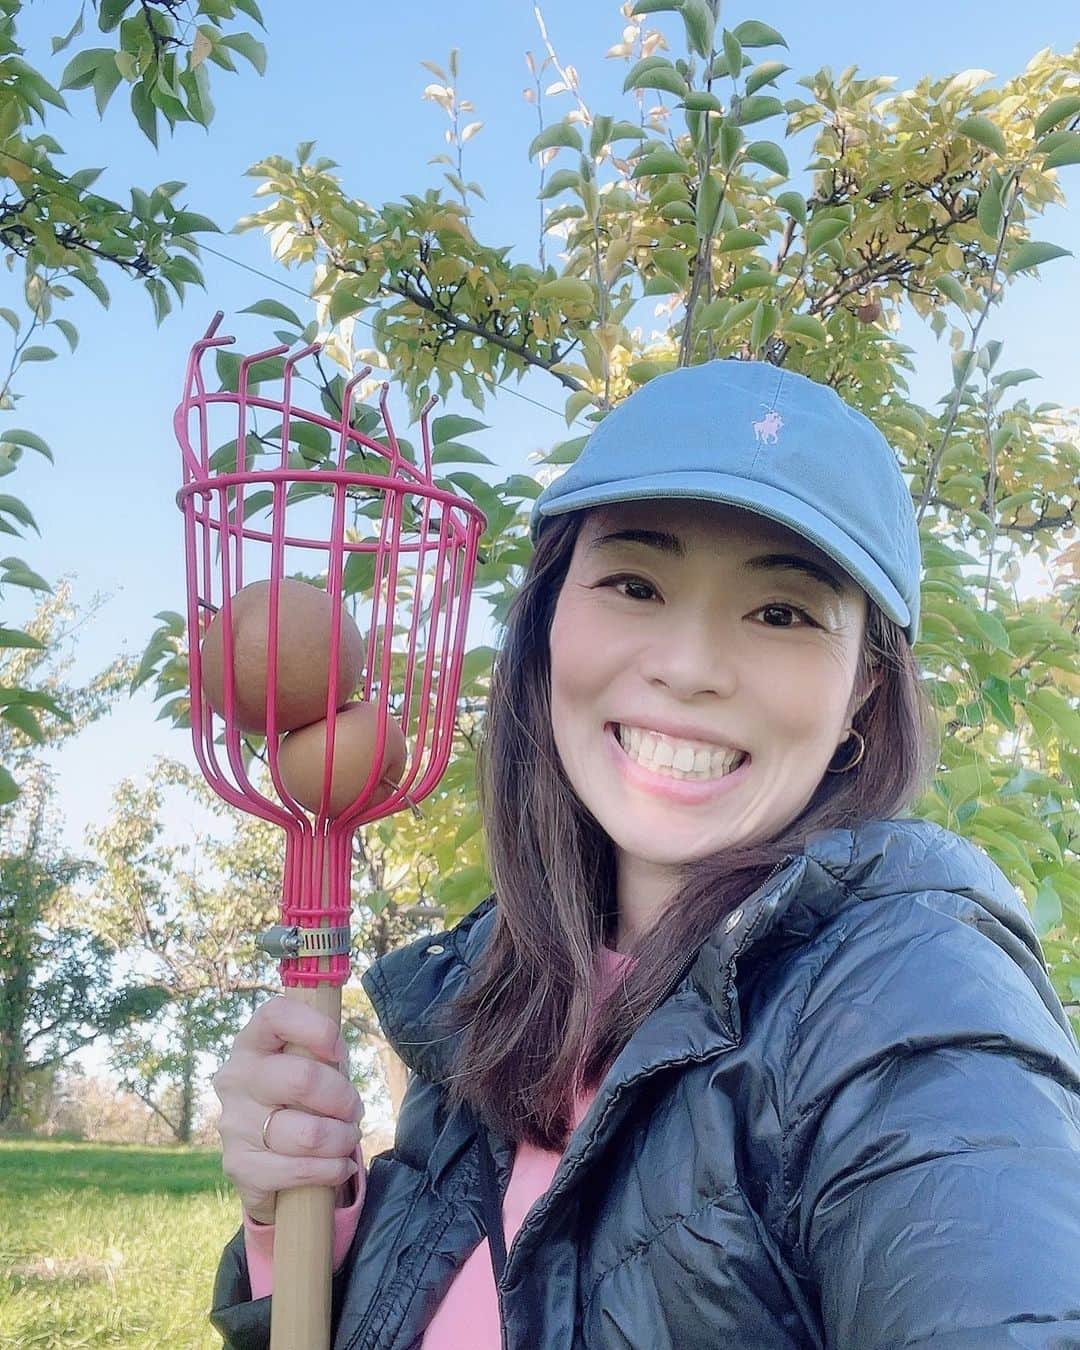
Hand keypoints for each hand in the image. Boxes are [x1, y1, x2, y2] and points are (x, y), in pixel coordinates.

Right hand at [213, 997, 364, 1224]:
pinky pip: (300, 1170)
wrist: (263, 1156)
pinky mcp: (240, 1166)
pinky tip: (339, 1167)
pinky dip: (331, 1171)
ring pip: (309, 1133)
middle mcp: (235, 1079)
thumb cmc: (295, 1096)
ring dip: (343, 1139)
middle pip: (303, 1079)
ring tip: (349, 1138)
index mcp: (252, 1043)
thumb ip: (320, 1053)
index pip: (275, 1015)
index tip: (340, 1052)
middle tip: (354, 1109)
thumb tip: (339, 1057)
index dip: (317, 1029)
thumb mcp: (304, 1064)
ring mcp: (234, 1124)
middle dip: (343, 1098)